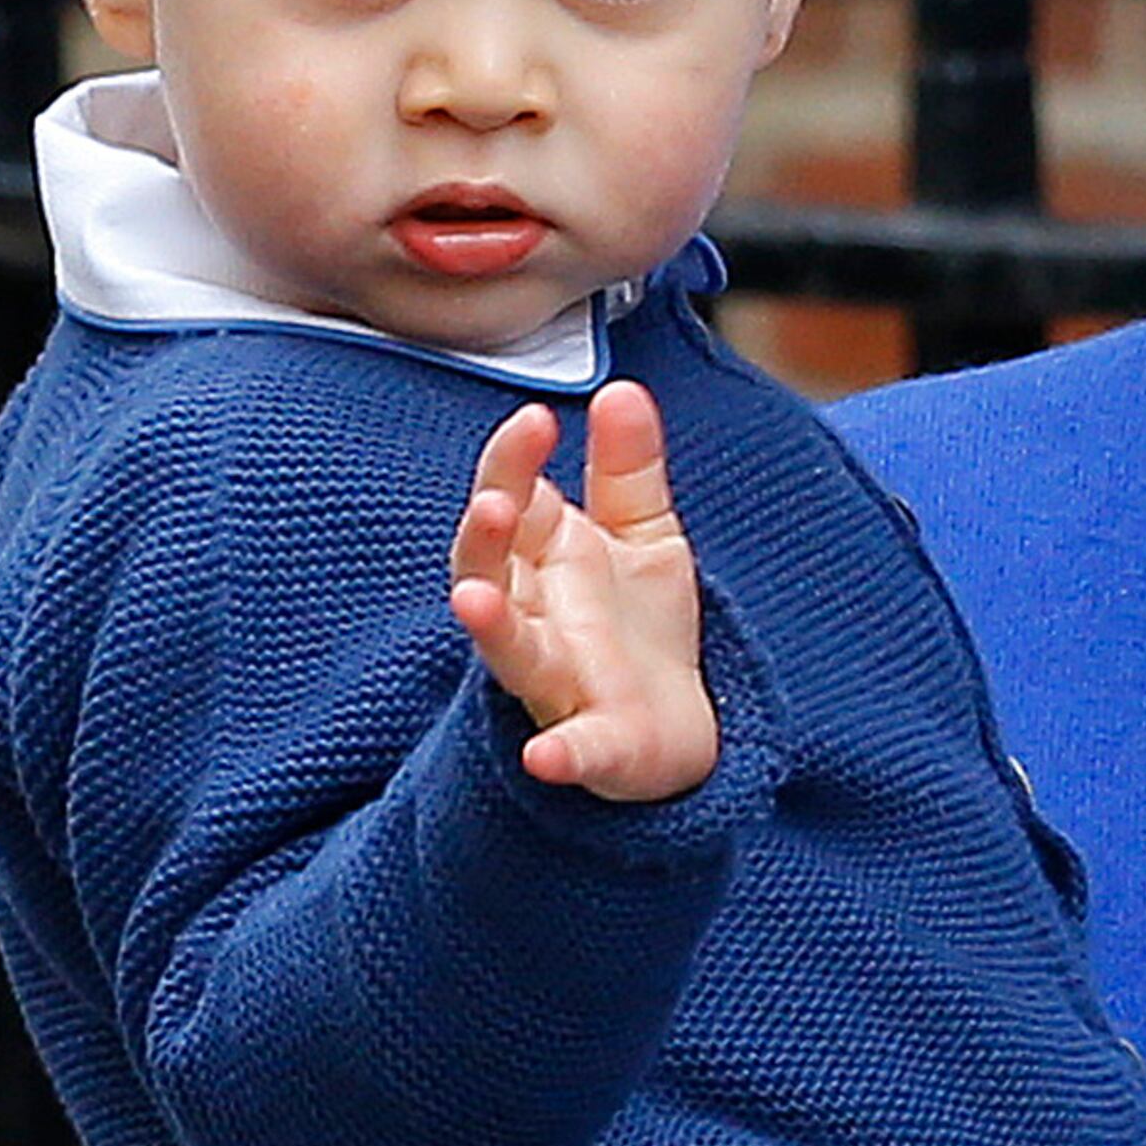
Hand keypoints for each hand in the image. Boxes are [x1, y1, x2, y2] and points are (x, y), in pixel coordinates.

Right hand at [446, 381, 720, 803]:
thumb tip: (620, 389)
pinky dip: (560, 754)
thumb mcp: (643, 534)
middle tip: (494, 503)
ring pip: (509, 652)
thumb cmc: (637, 627)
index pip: (510, 501)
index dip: (512, 463)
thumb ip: (629, 467)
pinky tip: (549, 757)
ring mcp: (558, 681)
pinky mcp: (593, 744)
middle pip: (488, 570)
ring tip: (471, 600)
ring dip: (489, 626)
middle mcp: (535, 616)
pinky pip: (570, 749)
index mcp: (544, 559)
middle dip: (483, 536)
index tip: (535, 419)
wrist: (675, 728)